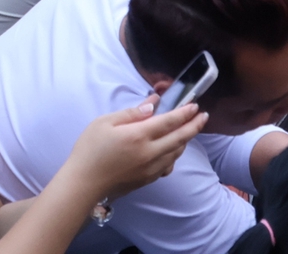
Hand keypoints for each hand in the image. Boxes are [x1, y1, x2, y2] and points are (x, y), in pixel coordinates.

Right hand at [63, 99, 206, 201]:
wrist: (84, 183)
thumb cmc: (90, 149)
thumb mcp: (104, 122)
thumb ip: (131, 113)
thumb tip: (152, 105)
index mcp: (138, 135)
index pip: (169, 121)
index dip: (184, 113)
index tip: (194, 105)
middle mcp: (150, 152)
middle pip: (179, 138)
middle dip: (194, 125)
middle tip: (203, 116)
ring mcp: (151, 168)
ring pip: (176, 152)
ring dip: (186, 140)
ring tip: (190, 130)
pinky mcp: (148, 179)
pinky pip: (168, 165)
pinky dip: (175, 155)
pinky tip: (172, 150)